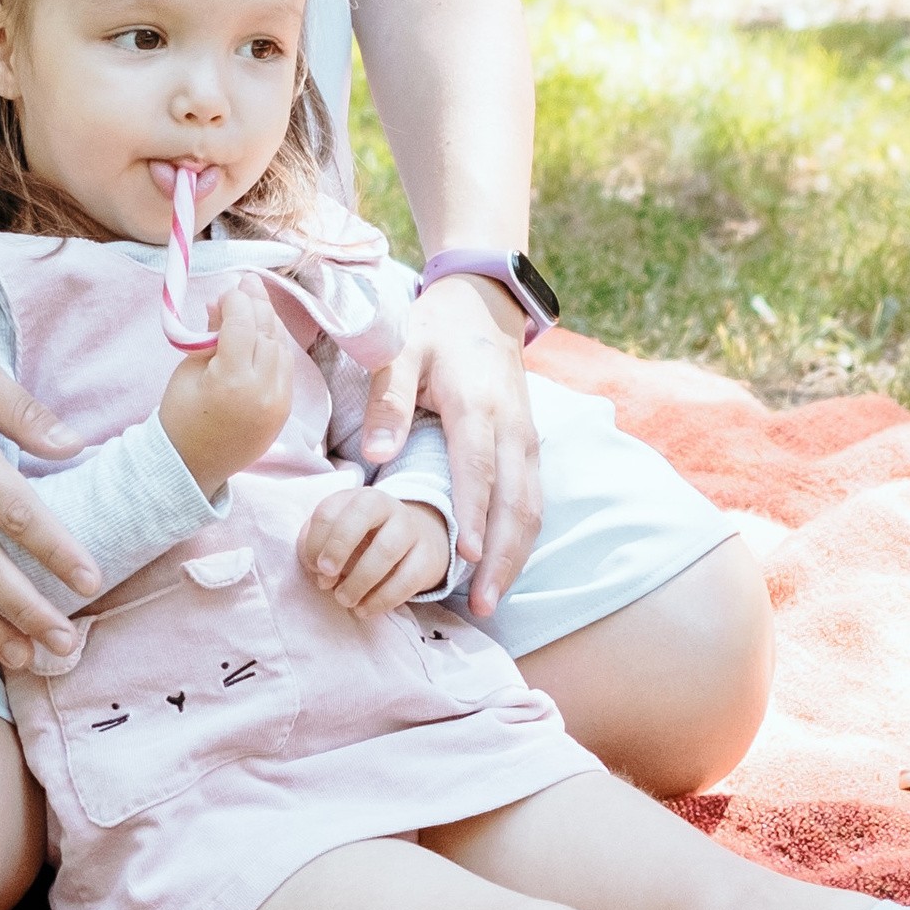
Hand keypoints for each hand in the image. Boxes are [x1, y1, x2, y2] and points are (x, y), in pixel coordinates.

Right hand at [158, 274, 293, 490]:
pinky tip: (264, 331)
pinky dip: (276, 345)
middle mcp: (262, 390)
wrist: (192, 466)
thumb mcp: (187, 371)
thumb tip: (221, 302)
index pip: (243, 324)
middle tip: (248, 281)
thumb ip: (209, 335)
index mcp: (232, 381)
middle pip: (267, 332)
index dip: (236, 300)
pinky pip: (285, 367)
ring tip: (255, 303)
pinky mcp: (285, 410)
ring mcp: (279, 402)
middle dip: (257, 303)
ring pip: (282, 347)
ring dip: (269, 322)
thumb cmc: (180, 416)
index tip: (226, 291)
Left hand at [297, 479, 453, 617]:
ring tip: (344, 599)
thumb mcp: (338, 537)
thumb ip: (319, 549)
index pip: (329, 511)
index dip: (314, 542)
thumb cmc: (365, 541)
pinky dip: (382, 599)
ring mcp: (411, 529)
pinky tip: (365, 609)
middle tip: (325, 577)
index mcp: (356, 499)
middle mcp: (387, 506)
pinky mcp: (428, 556)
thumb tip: (319, 573)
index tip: (314, 568)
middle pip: (362, 513)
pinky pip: (408, 579)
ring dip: (360, 580)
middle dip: (338, 546)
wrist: (415, 542)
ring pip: (387, 549)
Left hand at [356, 272, 542, 622]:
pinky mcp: (529, 447)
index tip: (463, 557)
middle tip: (482, 604)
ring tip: (493, 600)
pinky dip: (521, 540)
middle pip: (514, 502)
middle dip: (499, 557)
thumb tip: (376, 456)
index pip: (478, 469)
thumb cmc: (435, 330)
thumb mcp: (400, 349)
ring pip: (530, 508)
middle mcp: (510, 427)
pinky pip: (533, 501)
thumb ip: (388, 401)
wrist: (484, 305)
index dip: (472, 514)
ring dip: (514, 556)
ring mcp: (526, 440)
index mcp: (476, 405)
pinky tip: (504, 570)